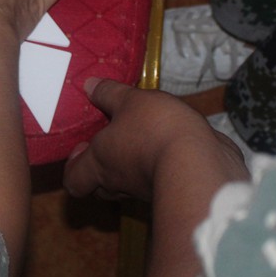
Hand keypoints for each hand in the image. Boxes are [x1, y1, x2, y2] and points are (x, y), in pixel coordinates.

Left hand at [63, 78, 247, 201]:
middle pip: (100, 186)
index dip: (74, 166)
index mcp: (100, 163)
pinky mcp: (175, 188)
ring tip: (141, 136)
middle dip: (101, 167)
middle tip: (110, 141)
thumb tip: (89, 86)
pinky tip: (170, 142)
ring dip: (132, 165)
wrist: (201, 163)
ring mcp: (147, 190)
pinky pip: (159, 179)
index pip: (74, 181)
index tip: (82, 146)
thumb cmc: (155, 131)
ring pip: (129, 184)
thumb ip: (110, 94)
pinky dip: (160, 165)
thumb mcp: (130, 100)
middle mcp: (120, 182)